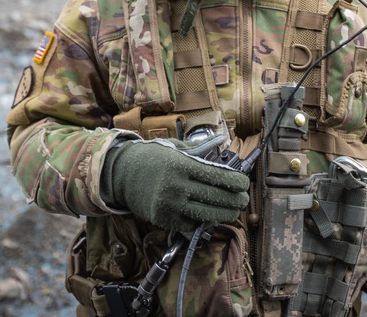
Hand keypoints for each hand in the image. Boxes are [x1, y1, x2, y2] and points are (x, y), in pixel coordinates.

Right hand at [103, 139, 249, 232]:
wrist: (121, 173)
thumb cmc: (151, 158)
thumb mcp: (174, 147)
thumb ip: (198, 148)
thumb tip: (221, 141)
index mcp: (182, 165)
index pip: (218, 176)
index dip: (236, 182)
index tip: (244, 183)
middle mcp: (177, 186)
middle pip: (216, 198)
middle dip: (235, 200)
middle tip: (244, 199)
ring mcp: (170, 205)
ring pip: (206, 215)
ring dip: (224, 215)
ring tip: (233, 211)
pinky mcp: (164, 219)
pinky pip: (190, 224)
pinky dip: (201, 221)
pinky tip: (208, 216)